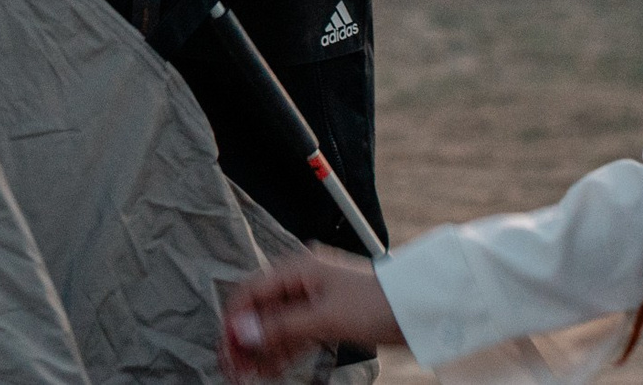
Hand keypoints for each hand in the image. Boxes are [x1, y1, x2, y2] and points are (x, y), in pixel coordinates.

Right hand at [220, 247, 402, 377]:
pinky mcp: (325, 317)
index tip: (225, 350)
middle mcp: (301, 281)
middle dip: (245, 340)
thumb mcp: (324, 318)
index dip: (234, 321)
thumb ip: (281, 325)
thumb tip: (242, 331)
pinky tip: (268, 371)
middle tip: (233, 370)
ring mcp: (313, 300)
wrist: (416, 308)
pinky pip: (294, 334)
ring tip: (246, 377)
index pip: (251, 292)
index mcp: (297, 269)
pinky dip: (281, 352)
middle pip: (261, 311)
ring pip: (276, 326)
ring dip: (261, 350)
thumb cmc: (375, 303)